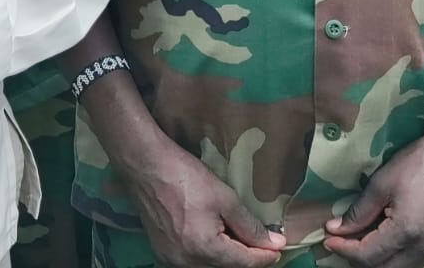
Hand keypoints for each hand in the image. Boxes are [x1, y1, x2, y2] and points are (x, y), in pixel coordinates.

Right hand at [117, 134, 282, 266]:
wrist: (146, 166)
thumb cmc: (186, 177)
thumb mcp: (224, 197)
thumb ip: (250, 225)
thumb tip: (274, 242)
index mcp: (204, 248)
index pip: (243, 262)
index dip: (264, 256)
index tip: (277, 250)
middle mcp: (186, 262)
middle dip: (245, 257)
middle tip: (260, 242)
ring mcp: (171, 260)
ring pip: (209, 267)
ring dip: (226, 257)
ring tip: (237, 239)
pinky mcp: (162, 253)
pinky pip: (192, 262)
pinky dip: (207, 255)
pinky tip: (214, 239)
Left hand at [322, 118, 423, 266]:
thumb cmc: (420, 162)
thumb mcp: (382, 182)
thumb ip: (359, 211)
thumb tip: (336, 228)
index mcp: (407, 232)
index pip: (368, 256)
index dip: (343, 249)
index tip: (327, 238)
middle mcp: (423, 248)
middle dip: (358, 258)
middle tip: (339, 240)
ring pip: (398, 267)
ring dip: (375, 258)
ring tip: (356, 237)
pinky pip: (411, 260)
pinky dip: (392, 254)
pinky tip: (380, 236)